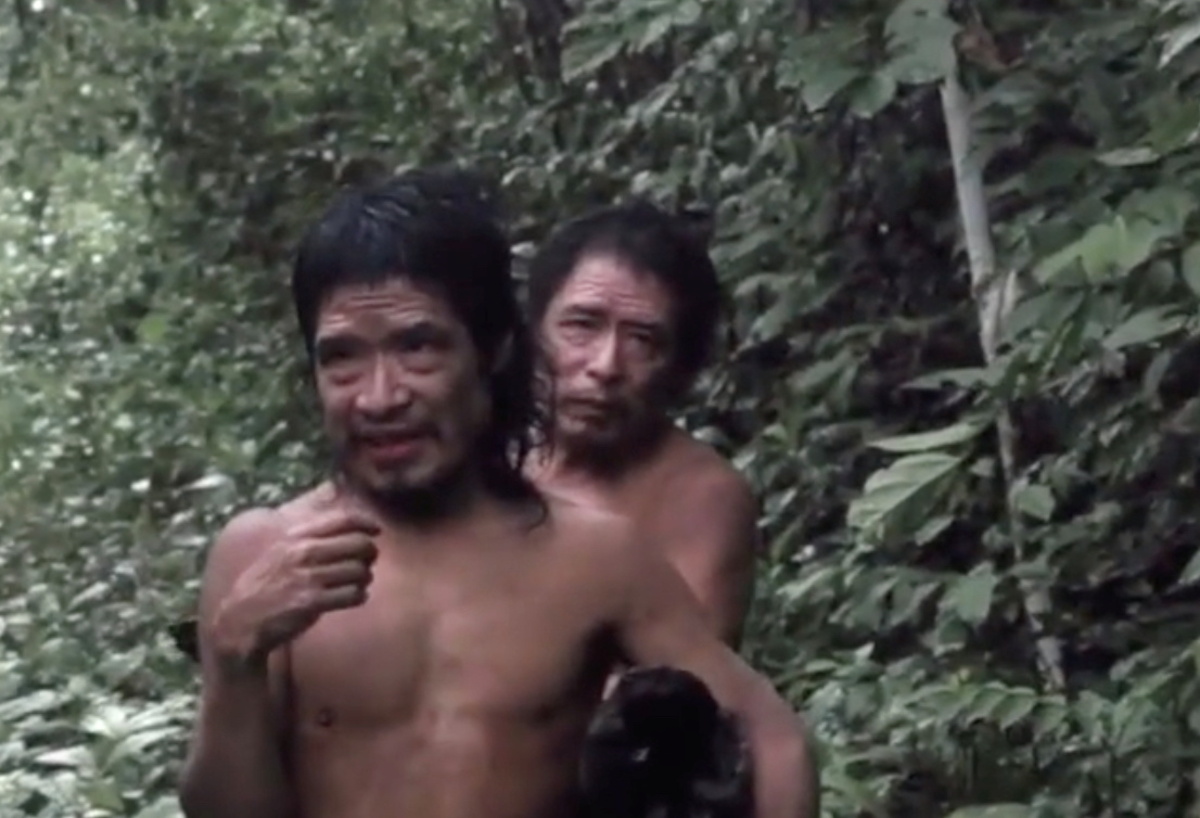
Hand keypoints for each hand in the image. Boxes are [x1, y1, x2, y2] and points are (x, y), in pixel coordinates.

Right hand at [211, 507, 379, 666]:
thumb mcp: (281, 548)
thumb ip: (308, 529)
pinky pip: (354, 594)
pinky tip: (352, 597)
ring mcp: (309, 577)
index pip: (343, 519)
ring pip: (360, 570)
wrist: (242, 619)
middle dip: (370, 553)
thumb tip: (334, 496)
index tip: (376, 530)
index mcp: (297, 536)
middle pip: (360, 544)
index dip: (367, 523)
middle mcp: (304, 552)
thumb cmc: (267, 582)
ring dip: (365, 577)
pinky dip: (358, 596)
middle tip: (366, 561)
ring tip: (357, 582)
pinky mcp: (313, 602)